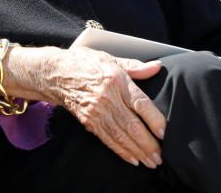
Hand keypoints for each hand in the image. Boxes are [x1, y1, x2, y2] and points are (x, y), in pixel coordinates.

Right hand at [29, 46, 165, 168]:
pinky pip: (108, 139)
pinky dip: (121, 151)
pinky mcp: (88, 121)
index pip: (140, 103)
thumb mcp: (110, 59)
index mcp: (116, 80)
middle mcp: (107, 97)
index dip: (154, 120)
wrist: (56, 73)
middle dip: (149, 144)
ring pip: (121, 135)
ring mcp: (96, 111)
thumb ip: (134, 66)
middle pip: (132, 125)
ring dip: (138, 151)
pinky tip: (132, 159)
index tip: (165, 133)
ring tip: (151, 162)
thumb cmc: (85, 63)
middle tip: (161, 156)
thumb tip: (156, 67)